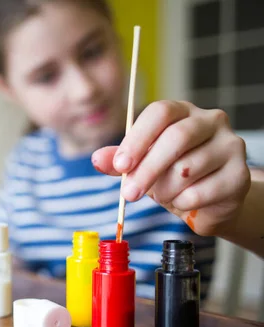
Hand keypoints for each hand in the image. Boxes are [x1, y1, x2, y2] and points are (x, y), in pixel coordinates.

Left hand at [91, 100, 250, 235]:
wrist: (207, 203)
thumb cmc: (171, 177)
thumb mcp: (141, 166)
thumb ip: (119, 161)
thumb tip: (97, 159)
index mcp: (182, 112)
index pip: (160, 112)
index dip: (138, 139)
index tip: (120, 165)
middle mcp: (211, 121)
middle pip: (177, 138)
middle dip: (147, 169)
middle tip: (129, 193)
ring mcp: (230, 145)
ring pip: (188, 167)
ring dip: (165, 189)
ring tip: (162, 196)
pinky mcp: (240, 175)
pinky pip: (203, 191)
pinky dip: (183, 202)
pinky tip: (182, 202)